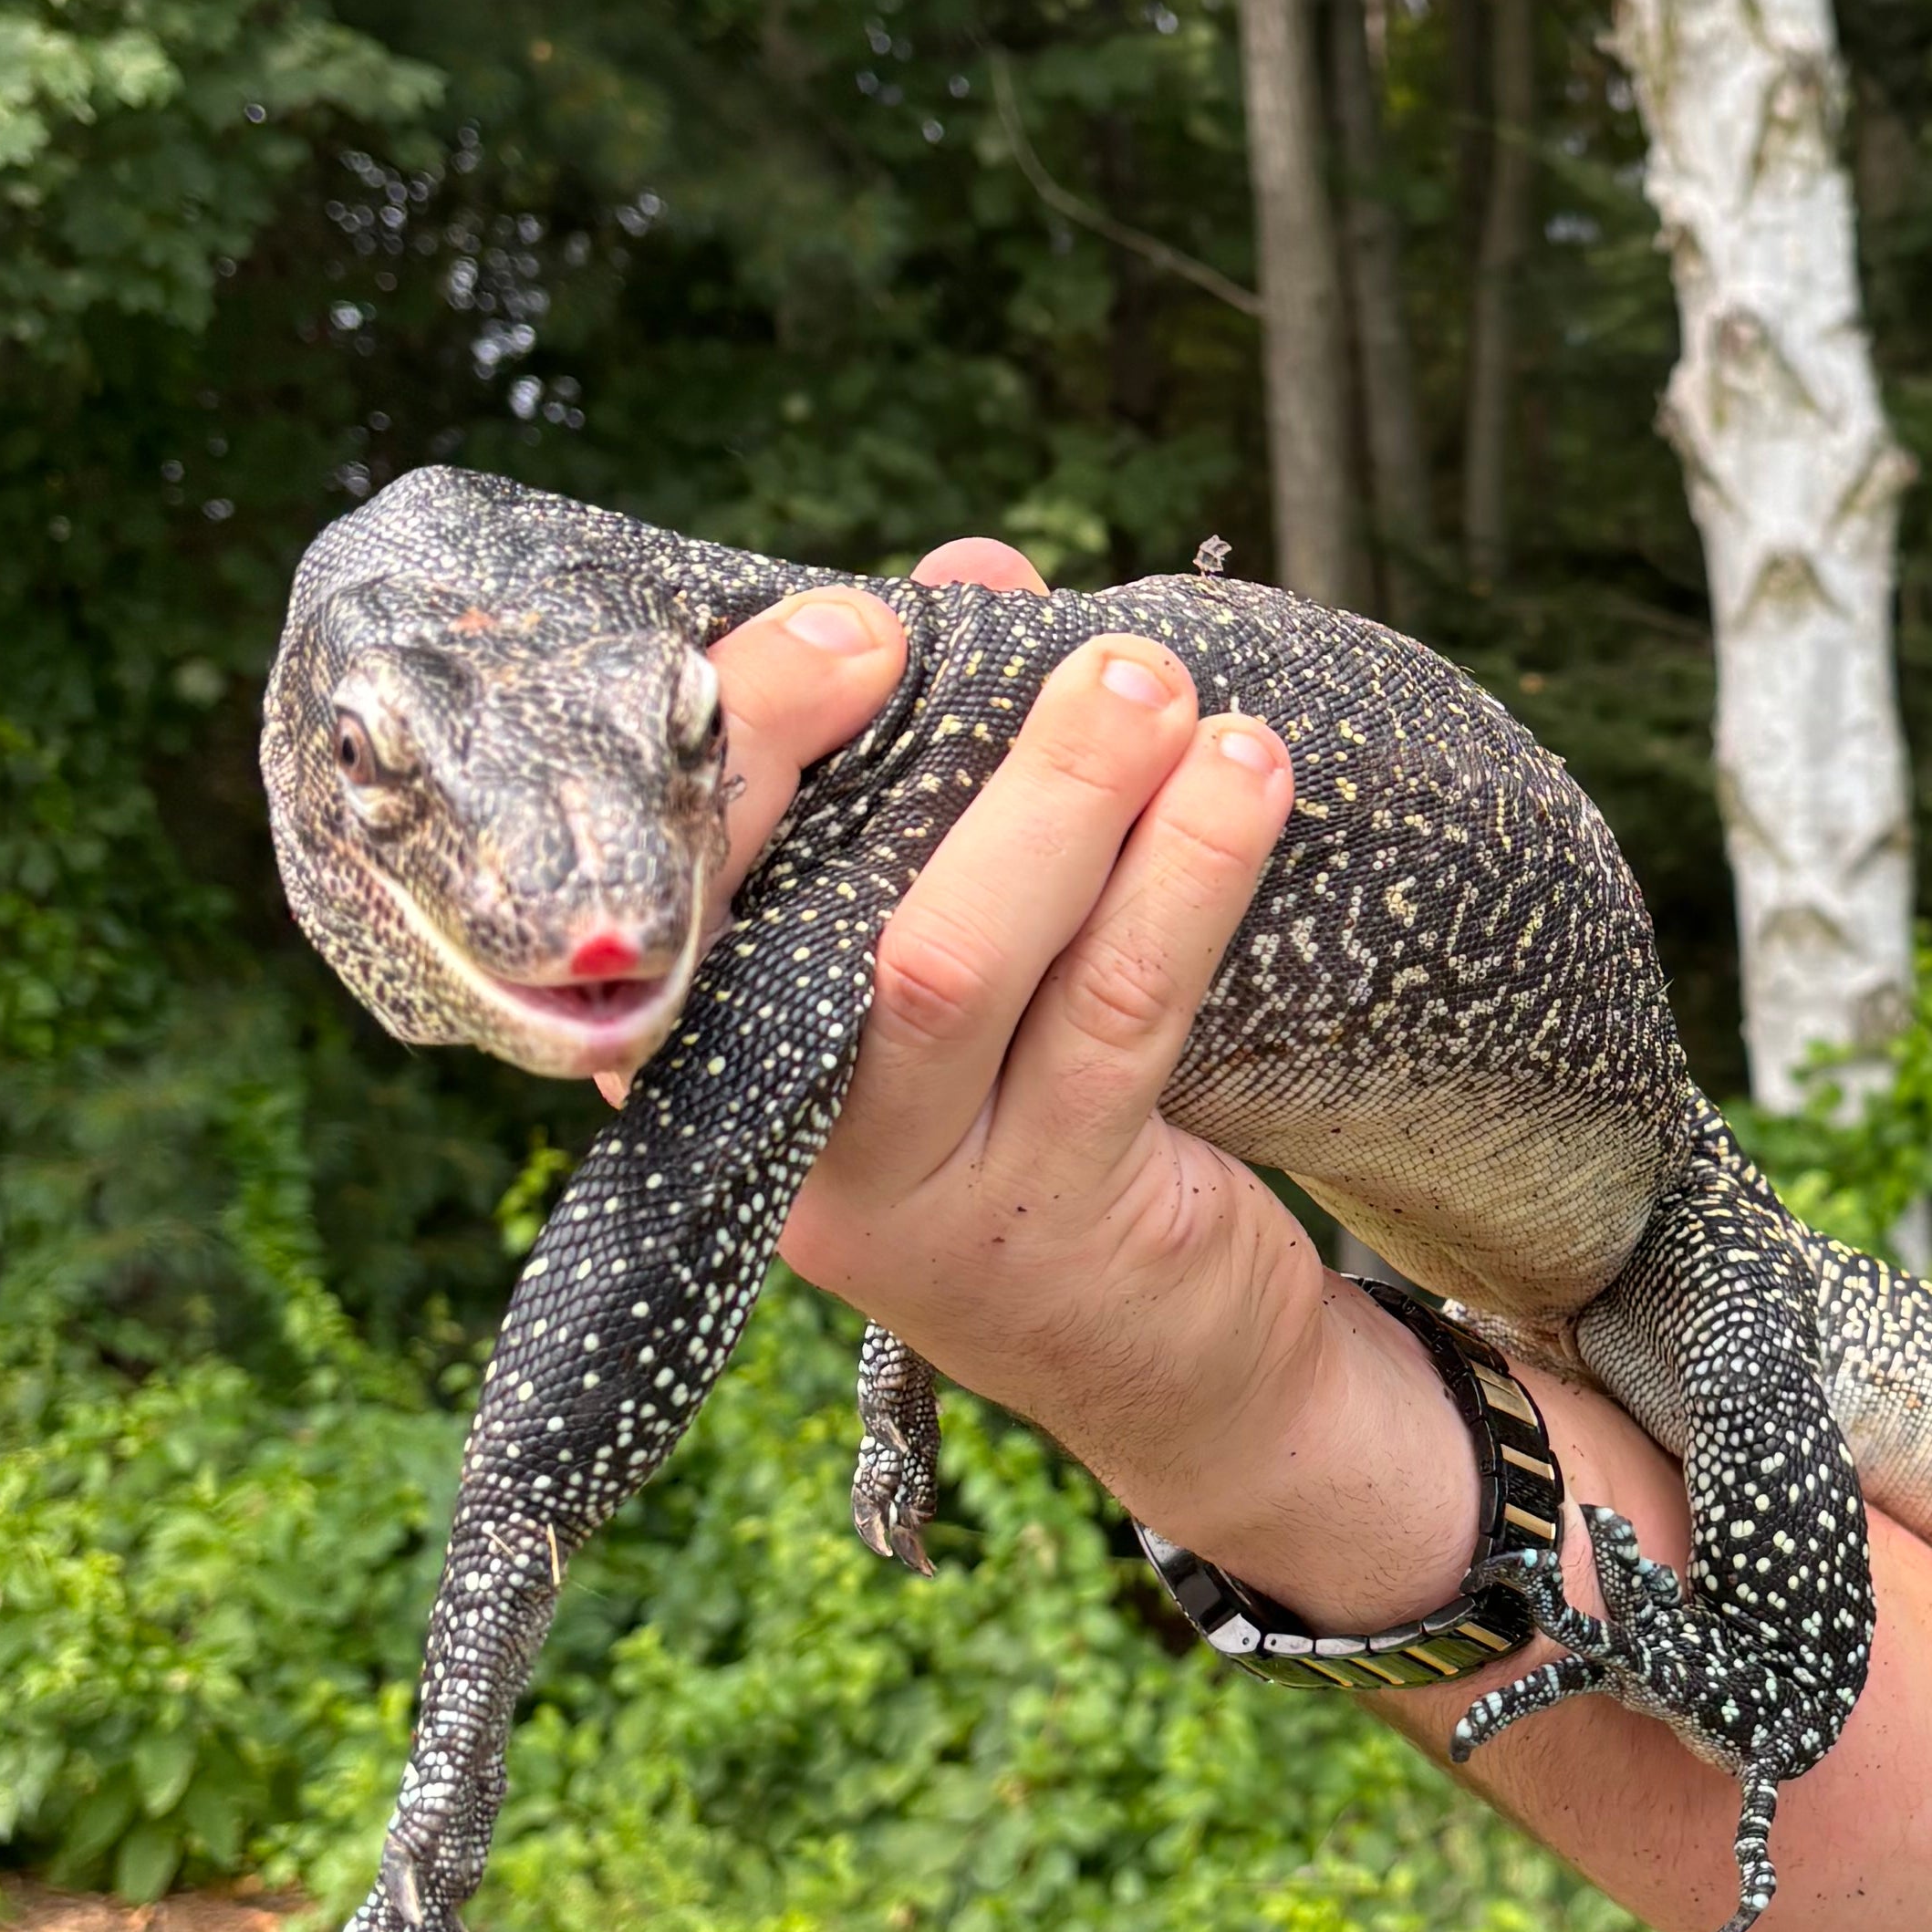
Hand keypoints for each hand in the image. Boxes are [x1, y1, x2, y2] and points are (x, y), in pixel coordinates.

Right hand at [699, 538, 1485, 1628]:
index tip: (861, 622)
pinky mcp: (1048, 1231)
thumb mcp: (970, 952)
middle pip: (812, 914)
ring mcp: (902, 1198)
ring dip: (1078, 799)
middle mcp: (771, 1129)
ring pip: (961, 964)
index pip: (682, 872)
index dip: (754, 735)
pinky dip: (1185, 882)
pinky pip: (1115, 1024)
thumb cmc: (1042, 1108)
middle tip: (1075, 641)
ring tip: (1170, 688)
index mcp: (712, 1039)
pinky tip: (1249, 785)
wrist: (1172, 1362)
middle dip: (932, 743)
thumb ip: (945, 765)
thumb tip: (977, 569)